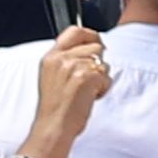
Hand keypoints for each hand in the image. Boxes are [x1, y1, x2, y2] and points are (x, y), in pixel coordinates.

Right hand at [24, 24, 113, 157]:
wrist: (53, 127)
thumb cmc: (55, 108)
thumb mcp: (51, 76)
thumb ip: (65, 60)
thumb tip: (87, 50)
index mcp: (51, 56)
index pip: (75, 30)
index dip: (90, 35)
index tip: (96, 44)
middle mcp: (61, 58)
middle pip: (95, 45)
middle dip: (98, 61)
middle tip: (88, 79)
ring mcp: (74, 66)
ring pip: (103, 62)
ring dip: (100, 77)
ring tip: (86, 91)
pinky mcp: (86, 77)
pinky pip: (106, 76)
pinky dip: (103, 89)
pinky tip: (89, 98)